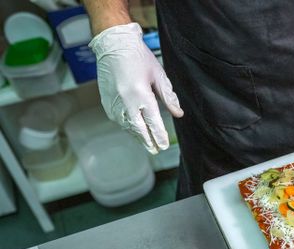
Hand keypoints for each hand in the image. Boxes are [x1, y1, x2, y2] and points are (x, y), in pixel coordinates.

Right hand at [89, 23, 182, 153]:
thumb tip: (178, 114)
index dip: (159, 136)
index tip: (164, 146)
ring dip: (137, 135)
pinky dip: (126, 126)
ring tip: (146, 142)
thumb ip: (168, 97)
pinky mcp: (106, 101)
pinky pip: (117, 119)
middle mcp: (126, 101)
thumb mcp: (158, 75)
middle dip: (148, 141)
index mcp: (141, 95)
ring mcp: (113, 102)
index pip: (153, 122)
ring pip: (127, 126)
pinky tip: (133, 129)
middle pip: (138, 129)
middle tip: (155, 150)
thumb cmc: (139, 57)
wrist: (113, 44)